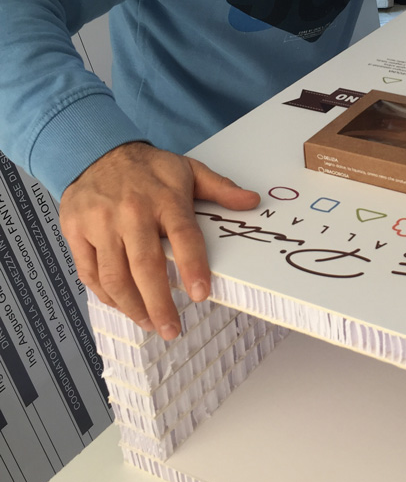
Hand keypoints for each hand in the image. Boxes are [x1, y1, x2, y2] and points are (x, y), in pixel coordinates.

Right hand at [60, 142, 259, 340]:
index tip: (200, 294)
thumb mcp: (188, 169)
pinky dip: (105, 295)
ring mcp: (101, 223)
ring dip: (132, 307)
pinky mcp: (77, 231)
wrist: (96, 151)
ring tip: (149, 324)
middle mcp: (132, 212)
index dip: (193, 266)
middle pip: (146, 265)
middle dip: (159, 304)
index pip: (183, 236)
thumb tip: (252, 202)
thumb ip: (220, 188)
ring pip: (115, 275)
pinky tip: (122, 306)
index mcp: (165, 198)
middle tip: (172, 330)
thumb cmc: (148, 168)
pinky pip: (90, 272)